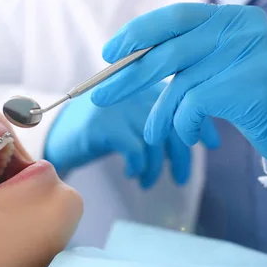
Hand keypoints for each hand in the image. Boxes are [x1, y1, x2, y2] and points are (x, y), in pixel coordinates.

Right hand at [44, 83, 219, 188]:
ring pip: (154, 140)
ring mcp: (116, 104)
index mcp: (143, 84)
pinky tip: (131, 174)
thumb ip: (157, 117)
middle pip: (171, 122)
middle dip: (180, 155)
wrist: (54, 135)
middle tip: (181, 178)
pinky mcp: (101, 123)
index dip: (201, 122)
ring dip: (156, 168)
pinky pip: (134, 150)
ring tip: (149, 182)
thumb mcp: (129, 118)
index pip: (184, 99)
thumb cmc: (97, 130)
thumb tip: (197, 135)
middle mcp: (133, 89)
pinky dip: (137, 167)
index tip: (213, 144)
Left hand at [92, 3, 266, 167]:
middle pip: (169, 51)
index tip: (109, 53)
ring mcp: (249, 54)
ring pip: (180, 85)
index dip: (137, 34)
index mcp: (232, 17)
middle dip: (129, 76)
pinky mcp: (251, 85)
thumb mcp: (221, 65)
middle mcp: (242, 28)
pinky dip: (182, 124)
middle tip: (101, 95)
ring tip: (152, 133)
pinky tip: (189, 135)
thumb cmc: (253, 97)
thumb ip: (188, 55)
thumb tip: (129, 59)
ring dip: (159, 114)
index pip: (174, 17)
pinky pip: (194, 106)